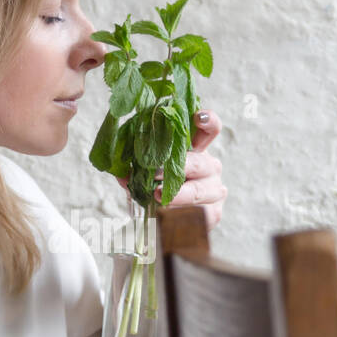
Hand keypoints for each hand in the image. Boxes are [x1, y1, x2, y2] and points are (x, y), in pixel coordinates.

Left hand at [116, 108, 227, 228]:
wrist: (170, 218)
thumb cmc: (161, 187)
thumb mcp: (149, 171)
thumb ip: (137, 166)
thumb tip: (121, 171)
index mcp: (197, 150)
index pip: (210, 129)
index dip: (208, 121)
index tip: (198, 117)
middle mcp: (210, 166)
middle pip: (200, 163)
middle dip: (179, 167)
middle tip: (156, 173)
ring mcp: (214, 190)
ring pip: (199, 191)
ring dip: (178, 194)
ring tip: (158, 196)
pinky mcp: (214, 213)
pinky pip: (200, 214)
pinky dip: (181, 214)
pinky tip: (167, 214)